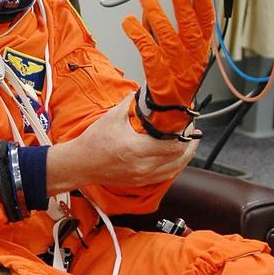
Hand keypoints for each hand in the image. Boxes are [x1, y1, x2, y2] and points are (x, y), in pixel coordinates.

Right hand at [47, 95, 198, 193]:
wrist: (81, 164)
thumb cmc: (94, 142)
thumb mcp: (113, 117)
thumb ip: (131, 103)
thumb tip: (144, 91)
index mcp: (136, 148)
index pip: (173, 145)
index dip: (185, 134)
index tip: (188, 124)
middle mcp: (142, 166)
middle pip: (178, 158)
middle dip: (189, 144)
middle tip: (192, 132)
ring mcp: (142, 176)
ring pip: (175, 169)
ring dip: (185, 157)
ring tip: (190, 145)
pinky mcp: (140, 182)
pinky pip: (165, 176)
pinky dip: (174, 167)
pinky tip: (176, 158)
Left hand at [122, 0, 214, 132]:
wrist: (173, 107)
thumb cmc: (179, 75)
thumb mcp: (185, 51)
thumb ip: (171, 29)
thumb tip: (154, 8)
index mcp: (201, 48)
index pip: (206, 23)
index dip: (204, 3)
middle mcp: (190, 54)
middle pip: (187, 25)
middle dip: (181, 2)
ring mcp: (173, 62)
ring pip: (165, 33)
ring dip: (155, 11)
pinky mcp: (157, 70)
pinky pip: (146, 49)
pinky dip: (137, 34)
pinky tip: (128, 22)